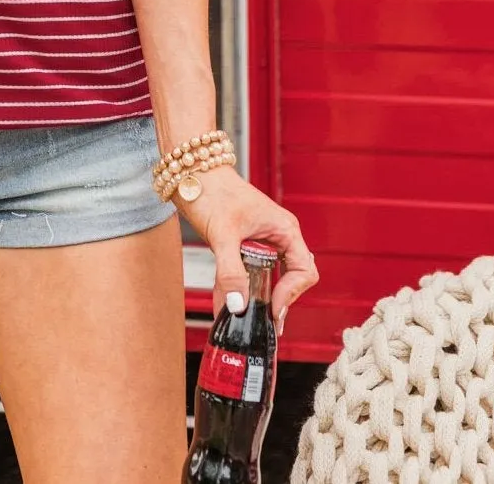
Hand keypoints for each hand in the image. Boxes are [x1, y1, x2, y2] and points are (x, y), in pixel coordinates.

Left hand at [176, 166, 317, 334]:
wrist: (190, 172)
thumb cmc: (211, 191)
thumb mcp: (222, 234)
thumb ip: (230, 271)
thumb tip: (238, 306)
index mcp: (284, 229)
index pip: (304, 271)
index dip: (291, 294)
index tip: (272, 310)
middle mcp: (278, 236)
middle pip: (291, 278)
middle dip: (277, 300)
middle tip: (262, 321)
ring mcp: (262, 240)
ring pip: (270, 277)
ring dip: (258, 298)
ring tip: (245, 320)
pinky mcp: (245, 244)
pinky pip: (250, 272)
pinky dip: (240, 289)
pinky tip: (225, 304)